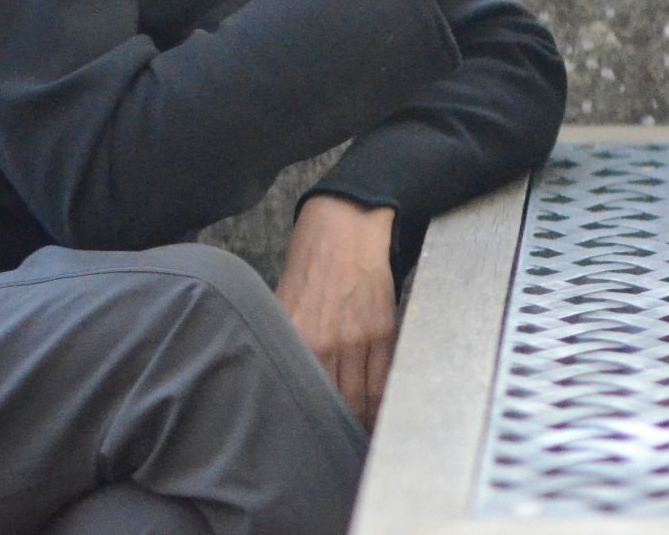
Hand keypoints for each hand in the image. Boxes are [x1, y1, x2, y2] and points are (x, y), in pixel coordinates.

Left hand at [277, 195, 399, 429]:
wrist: (345, 226)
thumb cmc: (310, 266)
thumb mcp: (283, 306)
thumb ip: (286, 344)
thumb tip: (283, 381)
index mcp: (296, 340)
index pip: (305, 397)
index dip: (311, 424)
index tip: (311, 438)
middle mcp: (326, 343)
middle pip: (335, 405)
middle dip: (338, 427)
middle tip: (337, 441)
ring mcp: (358, 337)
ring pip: (363, 398)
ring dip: (363, 420)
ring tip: (360, 432)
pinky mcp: (383, 328)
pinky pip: (385, 377)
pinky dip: (383, 399)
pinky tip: (380, 410)